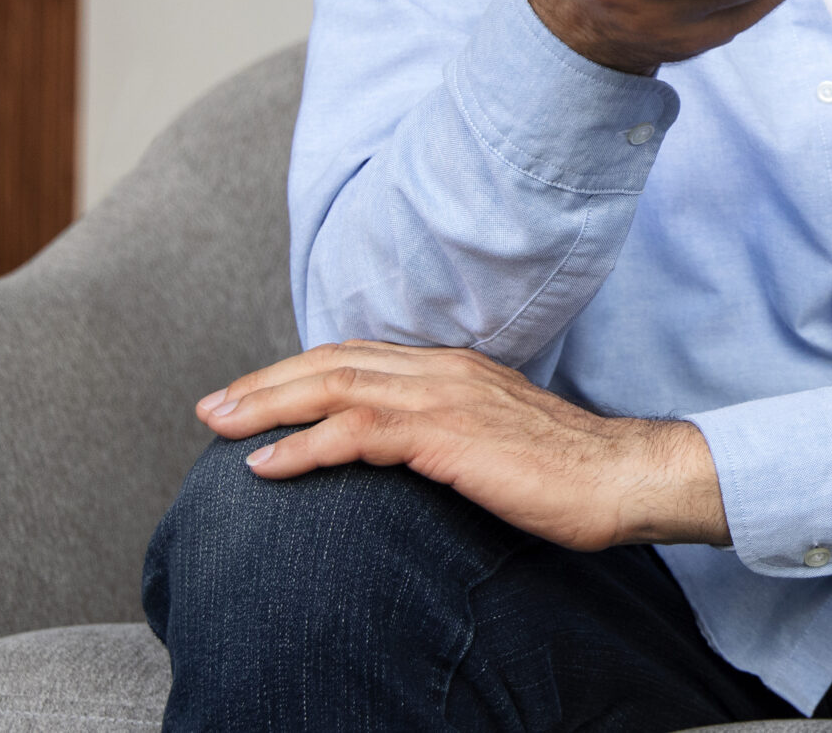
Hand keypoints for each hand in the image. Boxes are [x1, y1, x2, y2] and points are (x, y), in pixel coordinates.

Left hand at [195, 342, 728, 550]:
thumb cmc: (566, 471)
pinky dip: (305, 445)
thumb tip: (404, 454)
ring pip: (336, 387)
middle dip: (265, 382)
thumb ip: (448, 433)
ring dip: (269, 407)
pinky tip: (267, 466)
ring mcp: (445, 398)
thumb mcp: (495, 441)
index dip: (298, 371)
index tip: (250, 394)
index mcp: (454, 369)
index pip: (359, 355)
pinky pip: (358, 432)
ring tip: (220, 428)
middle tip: (211, 407)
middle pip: (334, 362)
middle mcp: (444, 371)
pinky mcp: (447, 436)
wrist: (620, 476)